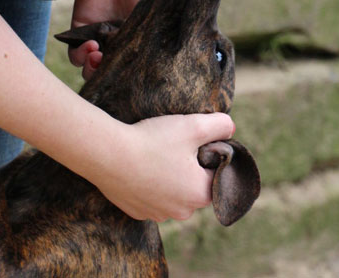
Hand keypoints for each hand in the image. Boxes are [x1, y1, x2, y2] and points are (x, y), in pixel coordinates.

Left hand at [69, 0, 163, 79]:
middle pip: (109, 76)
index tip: (131, 80)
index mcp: (138, 46)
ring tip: (98, 56)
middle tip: (109, 69)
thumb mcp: (162, 18)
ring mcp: (98, 40)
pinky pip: (74, 54)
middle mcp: (118, 46)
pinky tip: (91, 46)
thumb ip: (159, 43)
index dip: (129, 83)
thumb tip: (170, 74)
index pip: (130, 74)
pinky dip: (80, 56)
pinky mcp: (79, 31)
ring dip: (93, 70)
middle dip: (108, 78)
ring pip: (90, 70)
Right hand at [94, 112, 235, 221]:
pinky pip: (151, 198)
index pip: (217, 174)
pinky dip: (149, 185)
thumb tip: (230, 128)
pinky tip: (140, 167)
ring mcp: (157, 214)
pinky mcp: (137, 212)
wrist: (107, 155)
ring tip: (154, 155)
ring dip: (169, 178)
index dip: (208, 155)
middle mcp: (182, 211)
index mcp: (200, 194)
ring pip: (173, 193)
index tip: (192, 141)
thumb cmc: (152, 140)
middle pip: (195, 186)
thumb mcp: (192, 125)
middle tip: (172, 146)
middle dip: (189, 168)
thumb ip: (219, 124)